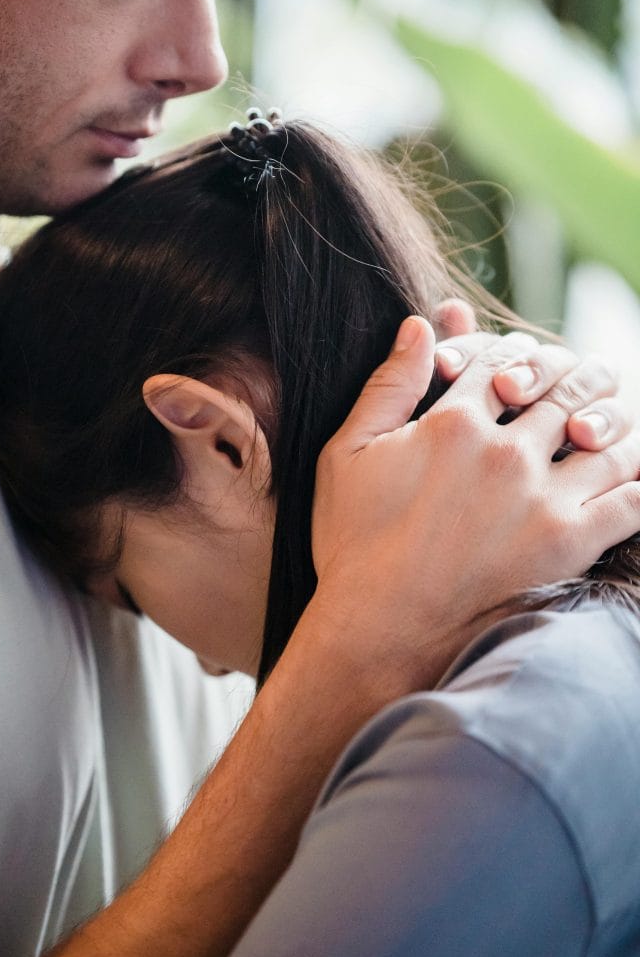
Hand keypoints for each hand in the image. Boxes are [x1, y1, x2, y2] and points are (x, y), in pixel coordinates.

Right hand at [311, 317, 639, 692]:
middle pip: (560, 389)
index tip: (513, 372)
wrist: (380, 632)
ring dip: (612, 422)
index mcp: (452, 424)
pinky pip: (632, 499)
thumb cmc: (353, 546)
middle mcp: (505, 452)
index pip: (501, 361)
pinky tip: (636, 472)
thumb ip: (387, 385)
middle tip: (571, 387)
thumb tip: (421, 324)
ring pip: (606, 435)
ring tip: (605, 427)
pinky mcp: (571, 543)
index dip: (511, 356)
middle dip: (568, 379)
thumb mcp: (346, 455)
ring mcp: (543, 498)